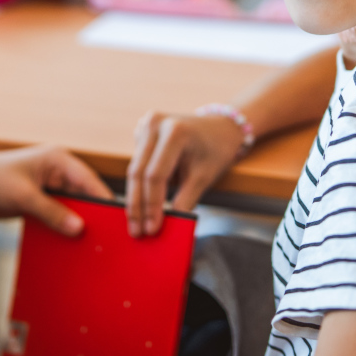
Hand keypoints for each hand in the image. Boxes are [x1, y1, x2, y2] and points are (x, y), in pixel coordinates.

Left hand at [0, 145, 114, 235]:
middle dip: (93, 214)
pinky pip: (61, 214)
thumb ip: (52, 212)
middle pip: (85, 195)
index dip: (102, 200)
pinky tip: (72, 242)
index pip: (89, 180)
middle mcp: (59, 171)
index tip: (116, 220)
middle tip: (107, 236)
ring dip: (78, 222)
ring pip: (74, 207)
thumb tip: (78, 229)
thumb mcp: (23, 197)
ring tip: (92, 243)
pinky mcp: (44, 200)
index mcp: (58, 159)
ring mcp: (52, 186)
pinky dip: (65, 226)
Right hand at [126, 112, 246, 237]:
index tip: (152, 228)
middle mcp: (155, 123)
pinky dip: (138, 184)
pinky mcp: (142, 130)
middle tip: (137, 231)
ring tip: (137, 223)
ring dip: (135, 197)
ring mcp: (146, 124)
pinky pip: (136, 162)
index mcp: (175, 131)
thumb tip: (167, 225)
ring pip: (134, 169)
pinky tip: (141, 203)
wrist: (220, 127)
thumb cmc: (216, 150)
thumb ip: (185, 201)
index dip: (151, 205)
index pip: (155, 175)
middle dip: (137, 206)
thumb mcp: (204, 177)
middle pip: (138, 172)